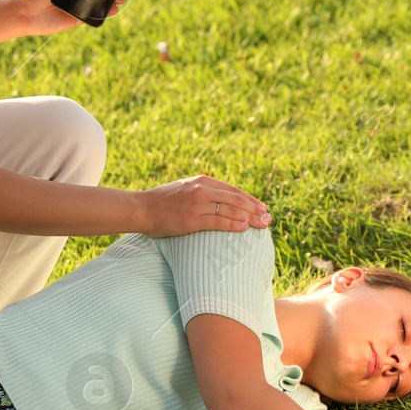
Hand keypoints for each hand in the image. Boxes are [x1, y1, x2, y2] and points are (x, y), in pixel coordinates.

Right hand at [137, 175, 271, 236]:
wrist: (142, 208)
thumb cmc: (163, 201)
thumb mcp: (185, 187)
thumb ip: (203, 190)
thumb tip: (221, 199)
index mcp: (202, 181)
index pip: (233, 190)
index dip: (250, 199)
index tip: (263, 207)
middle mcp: (202, 190)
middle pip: (236, 199)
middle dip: (255, 209)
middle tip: (268, 218)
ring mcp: (198, 204)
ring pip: (231, 210)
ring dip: (250, 218)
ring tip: (262, 225)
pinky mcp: (192, 219)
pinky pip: (219, 221)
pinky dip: (234, 224)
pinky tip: (245, 228)